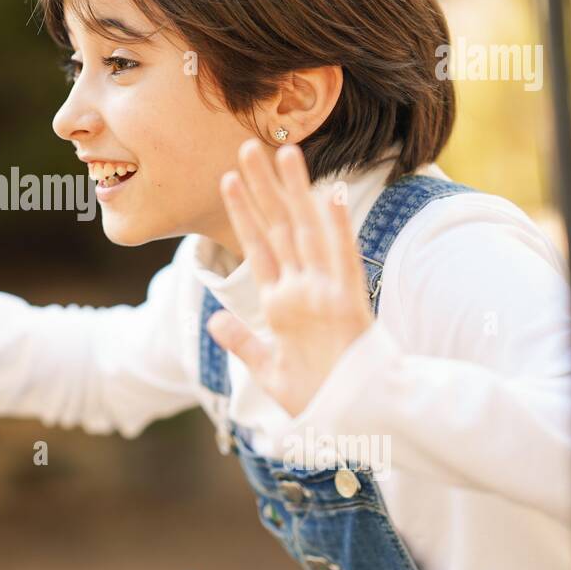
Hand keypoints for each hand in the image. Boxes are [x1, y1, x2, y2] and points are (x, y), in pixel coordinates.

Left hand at [206, 140, 372, 417]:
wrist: (355, 423)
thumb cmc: (319, 399)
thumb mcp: (269, 371)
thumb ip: (243, 343)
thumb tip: (215, 320)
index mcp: (283, 302)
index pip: (258, 247)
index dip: (243, 213)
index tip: (228, 179)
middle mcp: (303, 289)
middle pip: (279, 228)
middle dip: (263, 188)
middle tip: (247, 146)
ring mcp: (326, 293)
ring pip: (309, 233)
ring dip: (296, 193)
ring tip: (284, 153)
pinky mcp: (349, 305)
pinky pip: (344, 261)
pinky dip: (338, 229)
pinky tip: (331, 194)